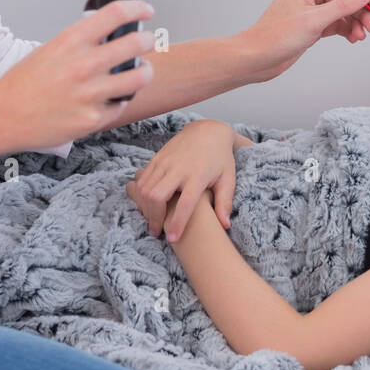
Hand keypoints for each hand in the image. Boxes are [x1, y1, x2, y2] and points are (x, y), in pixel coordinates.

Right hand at [0, 0, 157, 150]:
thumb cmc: (24, 83)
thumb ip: (81, 42)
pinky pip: (122, 105)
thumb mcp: (51, 49)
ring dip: (145, 71)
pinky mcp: (93, 119)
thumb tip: (110, 35)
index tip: (146, 11)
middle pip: (138, 42)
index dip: (138, 8)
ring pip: (140, 76)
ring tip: (141, 71)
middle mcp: (83, 64)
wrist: (3, 117)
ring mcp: (90, 93)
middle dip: (149, 40)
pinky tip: (112, 98)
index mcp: (71, 41)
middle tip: (148, 42)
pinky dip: (120, 100)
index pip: (117, 13)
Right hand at [125, 120, 235, 240]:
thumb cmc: (220, 158)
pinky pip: (142, 179)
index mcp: (198, 175)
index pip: (185, 203)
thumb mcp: (228, 178)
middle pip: (157, 196)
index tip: (172, 238)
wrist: (207, 131)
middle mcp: (179, 168)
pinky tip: (148, 205)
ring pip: (145, 189)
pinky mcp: (156, 158)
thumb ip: (224, 202)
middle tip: (157, 231)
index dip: (177, 222)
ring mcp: (165, 162)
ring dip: (146, 208)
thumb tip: (225, 225)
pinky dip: (141, 194)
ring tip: (153, 220)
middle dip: (154, 217)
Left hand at [245, 0, 369, 81]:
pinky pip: (336, 24)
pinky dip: (347, 30)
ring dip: (356, 23)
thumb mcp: (314, 20)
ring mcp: (311, 10)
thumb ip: (343, 6)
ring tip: (364, 36)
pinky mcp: (312, 26)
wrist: (257, 59)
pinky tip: (354, 38)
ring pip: (343, 12)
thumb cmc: (276, 36)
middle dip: (362, 13)